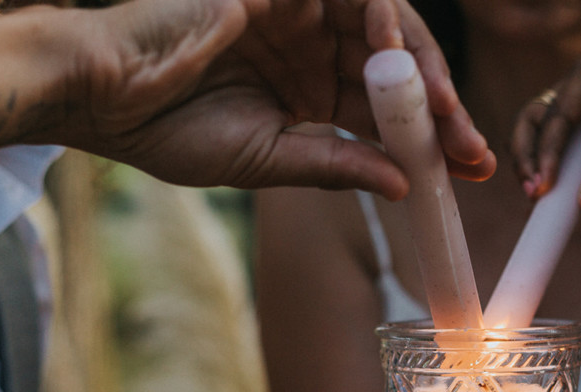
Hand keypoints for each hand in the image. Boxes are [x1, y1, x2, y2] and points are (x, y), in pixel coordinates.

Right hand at [58, 0, 494, 198]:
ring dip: (426, 74)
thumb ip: (334, 164)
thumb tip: (403, 185)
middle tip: (474, 152)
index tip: (467, 173)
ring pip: (387, 34)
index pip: (383, 113)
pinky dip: (387, 25)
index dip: (429, 140)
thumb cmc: (169, 129)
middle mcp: (311, 49)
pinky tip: (412, 69)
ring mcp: (301, 14)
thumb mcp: (266, 159)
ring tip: (451, 118)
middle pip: (398, 73)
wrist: (106, 94)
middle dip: (442, 112)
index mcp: (305, 90)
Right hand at [508, 56, 580, 262]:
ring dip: (528, 168)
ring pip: (532, 139)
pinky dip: (541, 179)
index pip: (558, 114)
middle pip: (532, 121)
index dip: (548, 151)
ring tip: (535, 200)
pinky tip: (541, 205)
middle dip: (526, 156)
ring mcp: (572, 116)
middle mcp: (574, 91)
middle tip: (534, 192)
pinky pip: (547, 159)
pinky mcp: (574, 142)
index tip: (545, 185)